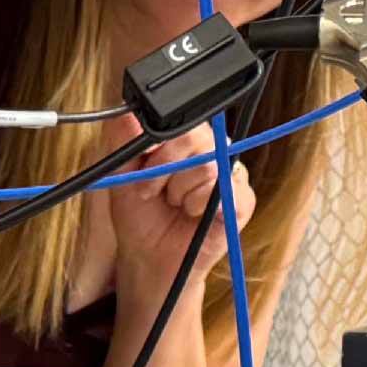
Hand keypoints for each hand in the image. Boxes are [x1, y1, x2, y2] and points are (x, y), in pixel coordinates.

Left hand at [107, 131, 251, 310]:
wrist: (150, 256)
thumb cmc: (140, 215)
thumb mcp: (122, 172)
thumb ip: (123, 138)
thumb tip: (127, 110)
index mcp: (187, 140)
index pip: (183, 122)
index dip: (161, 148)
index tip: (144, 172)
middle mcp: (213, 150)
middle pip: (198, 138)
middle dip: (167, 171)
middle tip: (156, 192)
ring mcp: (231, 174)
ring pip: (208, 166)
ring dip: (182, 193)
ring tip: (176, 206)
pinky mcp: (244, 200)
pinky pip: (227, 192)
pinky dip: (201, 206)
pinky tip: (195, 215)